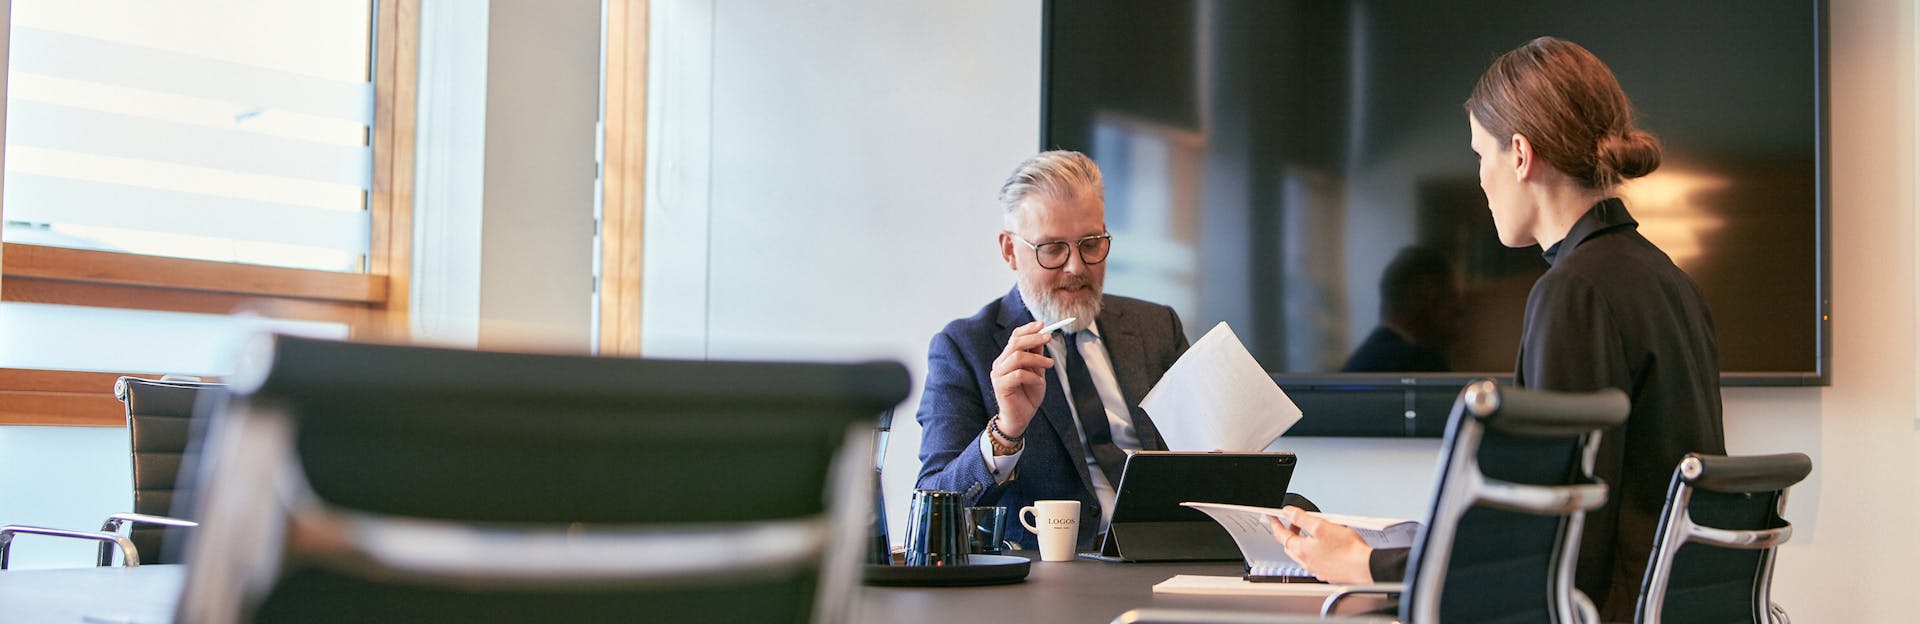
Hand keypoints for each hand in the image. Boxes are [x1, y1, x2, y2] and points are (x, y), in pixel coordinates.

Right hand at [990, 321, 1054, 440]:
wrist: (1020, 419)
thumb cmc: (1028, 396)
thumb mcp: (1036, 372)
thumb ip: (1036, 356)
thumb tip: (1042, 337)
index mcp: (1007, 358)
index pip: (1014, 337)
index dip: (1028, 329)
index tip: (1042, 324)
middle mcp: (1000, 364)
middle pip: (1015, 343)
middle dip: (1034, 338)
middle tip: (1049, 337)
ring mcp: (998, 375)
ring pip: (1017, 357)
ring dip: (1036, 358)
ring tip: (1050, 364)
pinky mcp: (1000, 386)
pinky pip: (1018, 374)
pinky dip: (1032, 376)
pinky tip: (1039, 382)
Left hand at [1269, 506, 1373, 583]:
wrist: (1364, 567)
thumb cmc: (1347, 550)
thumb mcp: (1321, 526)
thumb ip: (1301, 518)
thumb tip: (1287, 512)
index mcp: (1301, 550)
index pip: (1281, 535)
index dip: (1275, 523)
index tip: (1272, 517)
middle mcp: (1306, 562)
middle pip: (1290, 546)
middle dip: (1289, 532)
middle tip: (1293, 522)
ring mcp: (1317, 569)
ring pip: (1303, 554)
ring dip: (1302, 542)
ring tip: (1311, 532)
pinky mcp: (1328, 573)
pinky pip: (1315, 561)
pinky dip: (1315, 551)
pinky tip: (1325, 546)